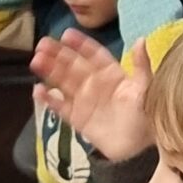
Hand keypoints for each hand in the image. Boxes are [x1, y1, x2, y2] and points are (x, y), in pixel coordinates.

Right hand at [32, 25, 156, 161]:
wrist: (139, 149)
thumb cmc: (146, 115)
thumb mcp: (146, 87)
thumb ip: (141, 65)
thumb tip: (141, 40)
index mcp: (111, 73)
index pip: (93, 54)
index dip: (80, 44)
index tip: (66, 34)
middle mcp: (94, 84)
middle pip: (73, 65)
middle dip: (58, 54)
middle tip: (42, 44)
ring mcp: (84, 101)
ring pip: (63, 82)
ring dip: (49, 71)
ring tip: (36, 61)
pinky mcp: (77, 119)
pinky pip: (60, 107)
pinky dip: (49, 99)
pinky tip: (38, 91)